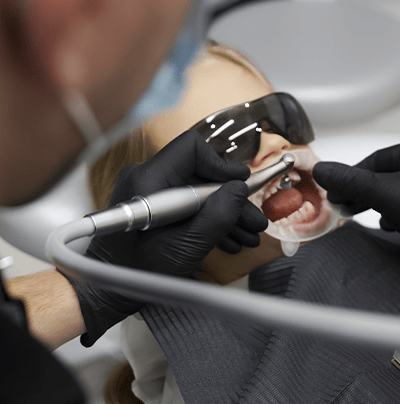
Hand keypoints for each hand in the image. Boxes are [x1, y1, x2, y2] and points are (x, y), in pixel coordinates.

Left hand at [72, 131, 267, 344]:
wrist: (105, 291)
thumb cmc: (135, 274)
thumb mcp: (184, 248)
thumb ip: (217, 217)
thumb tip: (240, 190)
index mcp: (147, 181)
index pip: (191, 149)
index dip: (220, 164)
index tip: (240, 184)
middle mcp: (146, 178)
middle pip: (200, 174)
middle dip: (230, 199)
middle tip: (254, 220)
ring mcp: (149, 191)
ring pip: (197, 190)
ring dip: (224, 213)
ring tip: (246, 236)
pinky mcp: (153, 204)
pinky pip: (186, 202)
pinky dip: (207, 219)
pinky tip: (227, 240)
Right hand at [313, 139, 399, 259]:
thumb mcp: (383, 192)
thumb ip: (350, 182)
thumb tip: (323, 170)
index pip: (377, 159)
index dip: (354, 175)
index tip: (340, 189)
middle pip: (390, 177)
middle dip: (367, 193)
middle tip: (349, 204)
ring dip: (385, 205)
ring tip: (374, 217)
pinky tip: (397, 226)